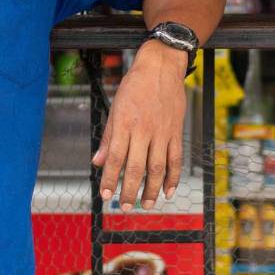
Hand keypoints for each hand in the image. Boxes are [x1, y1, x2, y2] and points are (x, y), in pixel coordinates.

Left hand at [91, 40, 187, 210]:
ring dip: (152, 190)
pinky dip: (173, 178)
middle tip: (125, 207)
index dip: (110, 180)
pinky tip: (168, 192)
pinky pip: (176, 159)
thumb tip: (98, 162)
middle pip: (136, 168)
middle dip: (129, 190)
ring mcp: (162, 132)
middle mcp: (143, 130)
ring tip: (146, 205)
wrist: (161, 67)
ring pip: (157, 168)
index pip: (115, 158)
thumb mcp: (115, 107)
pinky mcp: (176, 132)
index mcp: (125, 124)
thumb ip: (108, 137)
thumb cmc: (134, 86)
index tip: (105, 196)